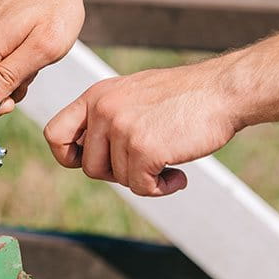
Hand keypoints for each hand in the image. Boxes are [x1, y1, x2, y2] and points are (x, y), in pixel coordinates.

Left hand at [44, 57, 239, 196]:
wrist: (223, 90)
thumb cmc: (185, 97)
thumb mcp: (134, 95)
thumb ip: (109, 119)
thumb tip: (89, 158)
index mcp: (97, 96)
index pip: (55, 134)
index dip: (69, 157)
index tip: (90, 163)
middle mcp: (104, 109)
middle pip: (90, 167)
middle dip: (118, 173)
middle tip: (146, 163)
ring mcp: (122, 128)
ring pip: (118, 179)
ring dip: (144, 180)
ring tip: (168, 164)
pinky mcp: (143, 148)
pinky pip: (141, 187)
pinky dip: (161, 188)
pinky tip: (178, 175)